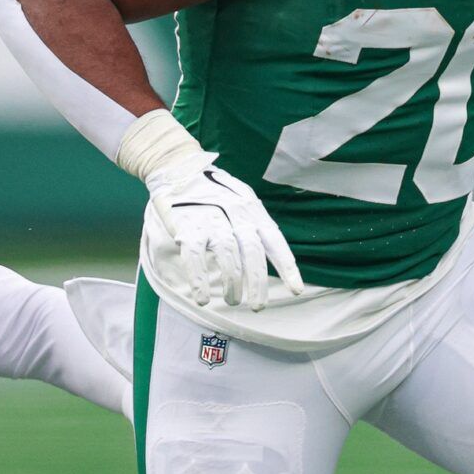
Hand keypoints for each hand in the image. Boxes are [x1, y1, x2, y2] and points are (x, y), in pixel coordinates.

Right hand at [146, 155, 303, 309]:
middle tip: (257, 306)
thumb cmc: (213, 190)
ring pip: (227, 256)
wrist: (178, 167)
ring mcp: (211, 219)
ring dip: (231, 284)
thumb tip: (265, 259)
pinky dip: (199, 280)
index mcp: (252, 210)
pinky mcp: (187, 226)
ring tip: (232, 301)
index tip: (295, 290)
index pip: (274, 241)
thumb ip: (253, 225)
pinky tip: (202, 298)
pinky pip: (194, 257)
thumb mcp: (241, 200)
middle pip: (252, 252)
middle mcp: (235, 214)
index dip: (286, 267)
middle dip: (257, 283)